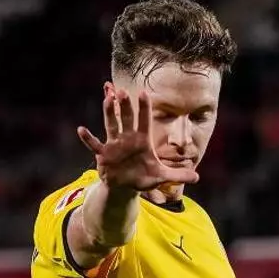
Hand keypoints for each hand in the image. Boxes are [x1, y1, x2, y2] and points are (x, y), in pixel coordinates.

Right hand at [77, 89, 198, 191]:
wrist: (125, 187)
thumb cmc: (144, 178)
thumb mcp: (161, 177)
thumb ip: (178, 175)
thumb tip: (197, 177)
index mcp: (142, 140)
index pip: (144, 121)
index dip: (144, 108)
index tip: (144, 92)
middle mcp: (128, 138)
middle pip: (126, 119)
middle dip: (124, 106)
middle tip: (122, 91)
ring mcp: (114, 145)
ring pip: (111, 125)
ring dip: (108, 113)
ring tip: (106, 99)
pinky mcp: (103, 155)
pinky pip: (94, 144)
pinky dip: (88, 138)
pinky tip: (81, 129)